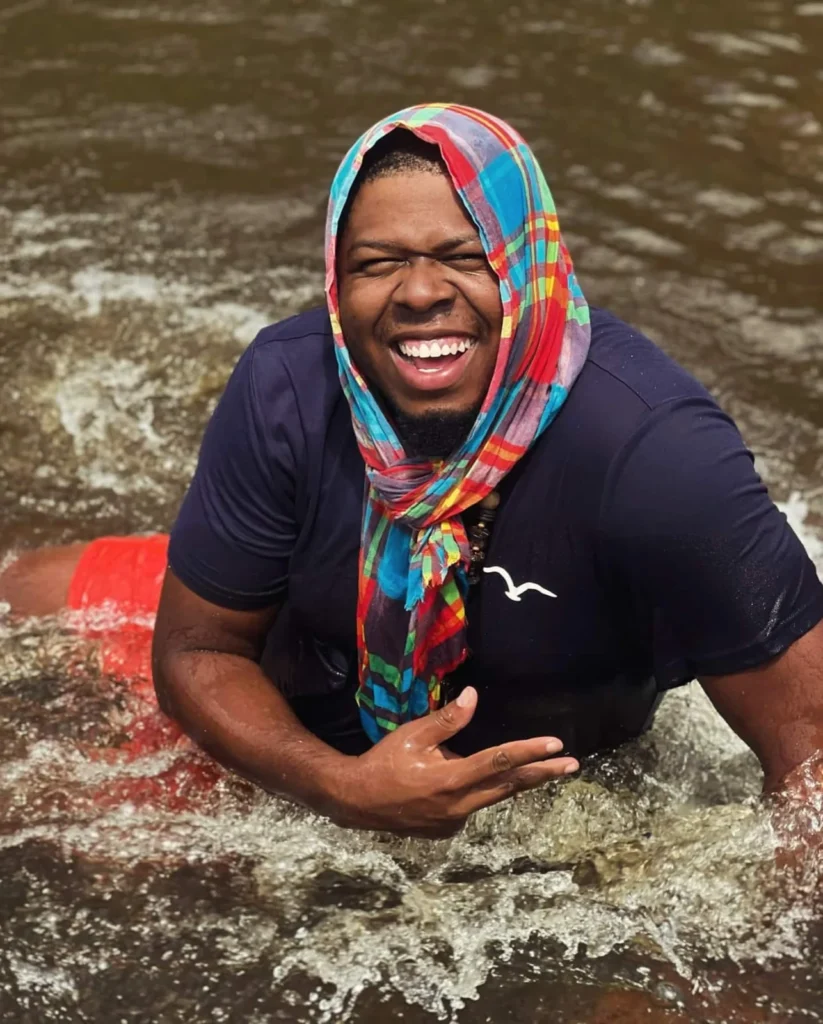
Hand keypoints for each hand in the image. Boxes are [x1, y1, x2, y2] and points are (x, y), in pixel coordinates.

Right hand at [331, 686, 578, 838]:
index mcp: (450, 779)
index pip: (498, 761)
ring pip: (494, 796)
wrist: (357, 802)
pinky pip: (473, 805)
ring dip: (516, 781)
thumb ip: (447, 720)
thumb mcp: (412, 735)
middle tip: (571, 765)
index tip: (555, 745)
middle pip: (509, 786)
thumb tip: (473, 696)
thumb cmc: (383, 762)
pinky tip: (461, 779)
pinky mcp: (448, 830)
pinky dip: (478, 790)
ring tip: (536, 766)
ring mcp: (454, 821)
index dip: (528, 751)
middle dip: (542, 774)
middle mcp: (459, 805)